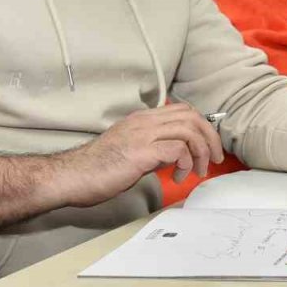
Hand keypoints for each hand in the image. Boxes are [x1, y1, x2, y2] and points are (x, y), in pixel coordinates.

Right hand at [58, 104, 223, 207]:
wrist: (72, 176)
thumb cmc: (97, 168)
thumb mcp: (132, 151)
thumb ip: (154, 148)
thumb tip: (176, 155)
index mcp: (142, 119)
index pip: (183, 110)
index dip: (202, 126)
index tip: (209, 146)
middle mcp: (144, 121)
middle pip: (192, 116)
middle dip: (210, 138)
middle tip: (214, 159)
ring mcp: (142, 134)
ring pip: (189, 130)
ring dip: (201, 152)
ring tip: (198, 171)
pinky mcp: (141, 152)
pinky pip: (177, 149)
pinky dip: (186, 162)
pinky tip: (179, 175)